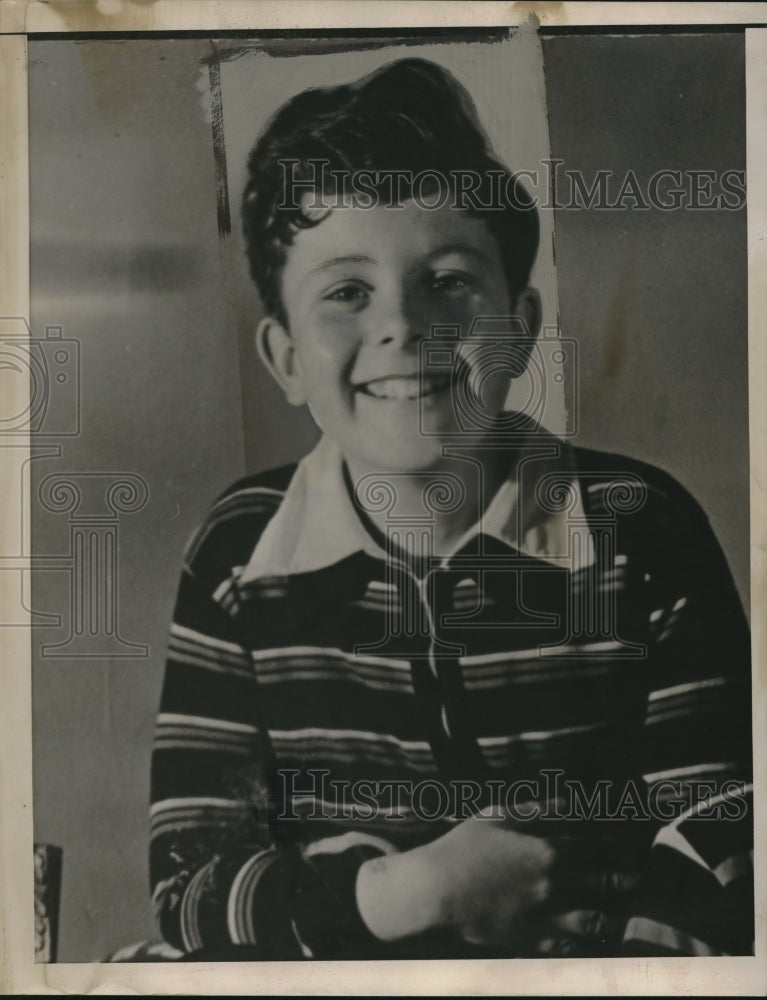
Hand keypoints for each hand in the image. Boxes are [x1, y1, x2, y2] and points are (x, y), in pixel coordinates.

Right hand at [427, 809, 638, 954]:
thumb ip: (537, 809)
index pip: (595, 848)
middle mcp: (554, 885)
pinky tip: (593, 941)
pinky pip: (568, 947)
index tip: (635, 845)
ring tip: (625, 914)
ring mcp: (545, 916)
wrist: (437, 890)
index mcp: (548, 851)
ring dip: (614, 916)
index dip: (618, 846)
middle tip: (640, 879)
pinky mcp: (531, 940)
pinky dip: (585, 944)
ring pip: (593, 920)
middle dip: (625, 881)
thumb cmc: (464, 846)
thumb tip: (568, 801)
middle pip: (602, 884)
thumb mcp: (498, 815)